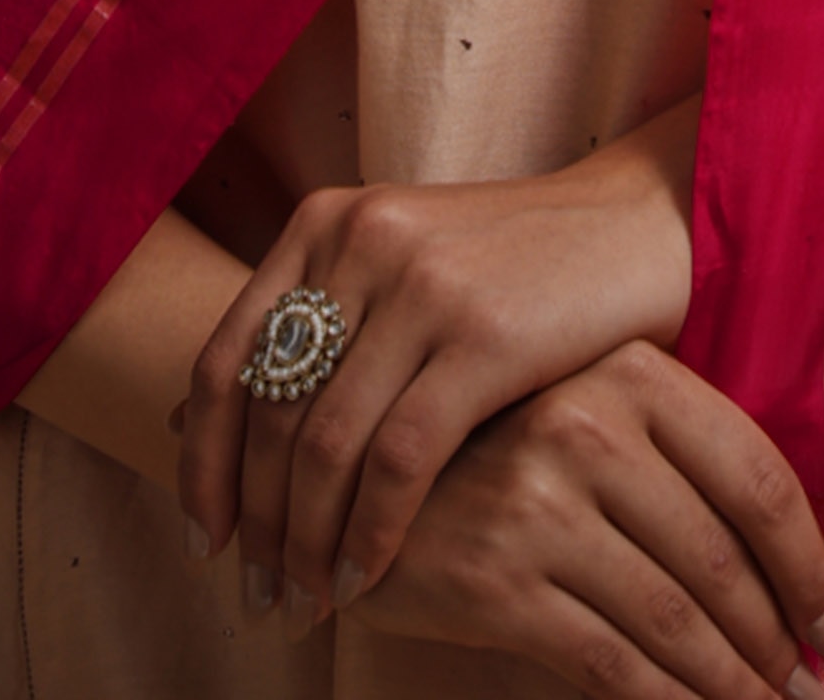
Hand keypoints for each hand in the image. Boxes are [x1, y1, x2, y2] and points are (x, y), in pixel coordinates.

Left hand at [180, 99, 700, 630]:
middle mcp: (361, 241)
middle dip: (257, 525)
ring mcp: (422, 284)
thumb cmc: (514, 263)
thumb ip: (323, 323)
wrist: (636, 225)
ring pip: (325, 444)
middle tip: (258, 597)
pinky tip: (366, 577)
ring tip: (306, 603)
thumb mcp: (403, 264)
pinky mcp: (484, 334)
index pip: (224, 360)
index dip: (202, 464)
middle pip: (270, 415)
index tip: (203, 542)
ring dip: (306, 543)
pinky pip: (399, 458)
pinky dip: (372, 531)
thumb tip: (187, 420)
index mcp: (326, 220)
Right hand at [343, 338, 823, 698]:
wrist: (361, 472)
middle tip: (807, 693)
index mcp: (632, 373)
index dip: (806, 566)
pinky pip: (611, 662)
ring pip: (674, 619)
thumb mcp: (591, 416)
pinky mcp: (497, 579)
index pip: (756, 476)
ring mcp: (539, 502)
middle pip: (721, 558)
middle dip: (775, 642)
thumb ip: (676, 463)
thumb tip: (788, 575)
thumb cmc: (501, 450)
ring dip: (733, 684)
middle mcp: (589, 426)